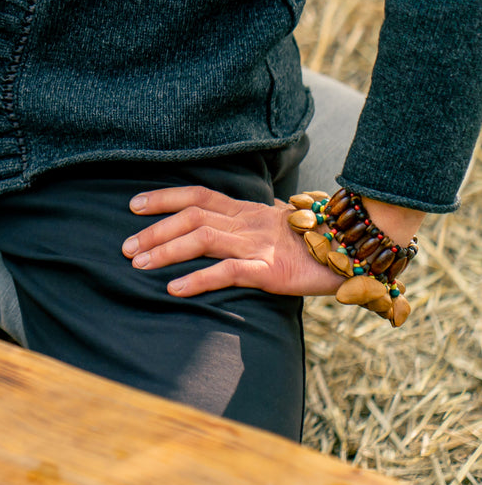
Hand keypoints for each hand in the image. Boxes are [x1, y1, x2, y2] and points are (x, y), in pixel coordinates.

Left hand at [122, 186, 345, 297]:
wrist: (359, 253)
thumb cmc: (314, 243)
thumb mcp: (275, 226)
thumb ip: (247, 224)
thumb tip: (219, 225)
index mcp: (248, 210)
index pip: (198, 195)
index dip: (164, 197)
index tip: (133, 205)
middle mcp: (248, 222)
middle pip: (191, 216)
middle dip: (154, 230)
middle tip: (125, 248)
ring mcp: (258, 245)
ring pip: (202, 239)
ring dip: (165, 251)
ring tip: (138, 264)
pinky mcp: (270, 270)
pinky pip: (228, 272)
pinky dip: (198, 279)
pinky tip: (175, 289)